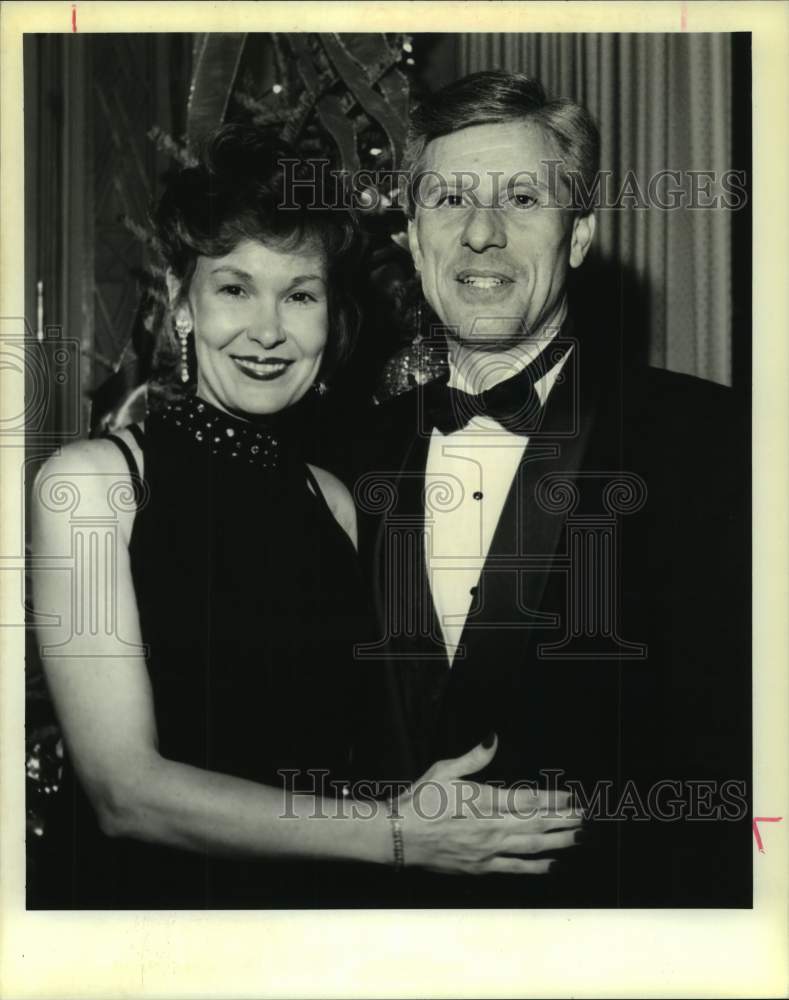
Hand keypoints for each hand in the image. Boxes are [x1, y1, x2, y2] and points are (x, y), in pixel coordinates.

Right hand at [395, 735, 582, 875]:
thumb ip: (473, 758)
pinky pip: (514, 868)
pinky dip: (535, 867)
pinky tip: (552, 864)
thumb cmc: (419, 801)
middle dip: (563, 820)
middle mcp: (489, 829)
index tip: (572, 796)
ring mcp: (486, 851)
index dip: (553, 799)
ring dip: (557, 841)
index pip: (527, 800)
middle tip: (585, 816)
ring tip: (579, 837)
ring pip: (530, 847)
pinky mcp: (480, 867)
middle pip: (535, 824)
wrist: (398, 836)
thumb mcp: (443, 771)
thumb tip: (493, 739)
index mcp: (482, 801)